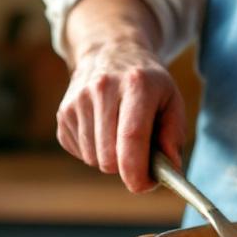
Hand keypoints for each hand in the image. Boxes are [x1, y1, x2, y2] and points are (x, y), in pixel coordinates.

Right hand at [58, 40, 186, 192]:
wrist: (111, 52)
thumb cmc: (147, 83)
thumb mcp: (171, 99)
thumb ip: (174, 136)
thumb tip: (169, 170)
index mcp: (137, 84)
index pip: (132, 137)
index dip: (137, 171)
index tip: (144, 185)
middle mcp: (103, 89)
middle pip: (109, 157)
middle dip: (125, 167)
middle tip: (138, 156)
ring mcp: (78, 100)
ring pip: (93, 159)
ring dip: (109, 158)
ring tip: (119, 134)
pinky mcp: (63, 112)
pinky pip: (79, 152)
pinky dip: (93, 151)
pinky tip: (102, 129)